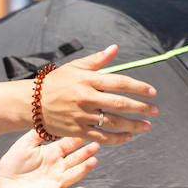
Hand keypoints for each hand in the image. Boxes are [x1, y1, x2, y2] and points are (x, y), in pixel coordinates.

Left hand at [0, 130, 99, 187]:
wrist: (2, 187)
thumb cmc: (12, 165)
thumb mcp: (25, 144)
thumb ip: (38, 133)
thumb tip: (50, 118)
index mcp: (53, 153)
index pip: (69, 144)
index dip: (78, 137)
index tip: (89, 128)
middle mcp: (58, 167)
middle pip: (76, 158)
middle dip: (87, 152)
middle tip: (97, 144)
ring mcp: (56, 182)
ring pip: (74, 174)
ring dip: (84, 169)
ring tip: (93, 161)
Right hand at [40, 44, 157, 145]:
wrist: (31, 103)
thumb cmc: (56, 82)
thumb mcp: (76, 66)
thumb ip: (98, 60)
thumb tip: (115, 48)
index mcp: (88, 79)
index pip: (120, 82)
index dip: (139, 87)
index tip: (152, 92)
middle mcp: (87, 98)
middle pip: (120, 103)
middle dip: (141, 107)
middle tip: (155, 110)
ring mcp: (82, 116)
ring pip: (113, 122)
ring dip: (133, 125)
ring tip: (147, 126)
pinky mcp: (77, 130)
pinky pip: (101, 137)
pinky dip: (116, 139)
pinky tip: (128, 137)